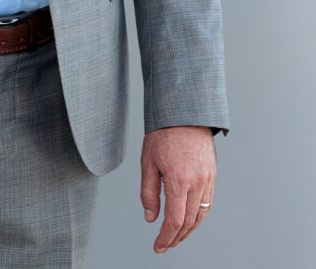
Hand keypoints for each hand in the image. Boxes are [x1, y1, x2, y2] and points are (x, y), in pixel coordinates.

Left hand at [140, 125, 215, 253]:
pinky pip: (207, 203)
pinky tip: (189, 220)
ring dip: (188, 230)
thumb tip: (151, 218)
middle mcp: (196, 182)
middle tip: (164, 245)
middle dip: (176, 238)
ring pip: (200, 215)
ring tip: (176, 237)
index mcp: (178, 180)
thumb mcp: (148, 162)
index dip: (166, 238)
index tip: (158, 246)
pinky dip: (198, 216)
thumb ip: (149, 193)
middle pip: (188, 222)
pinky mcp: (212, 175)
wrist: (185, 112)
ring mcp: (207, 179)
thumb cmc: (164, 133)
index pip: (174, 220)